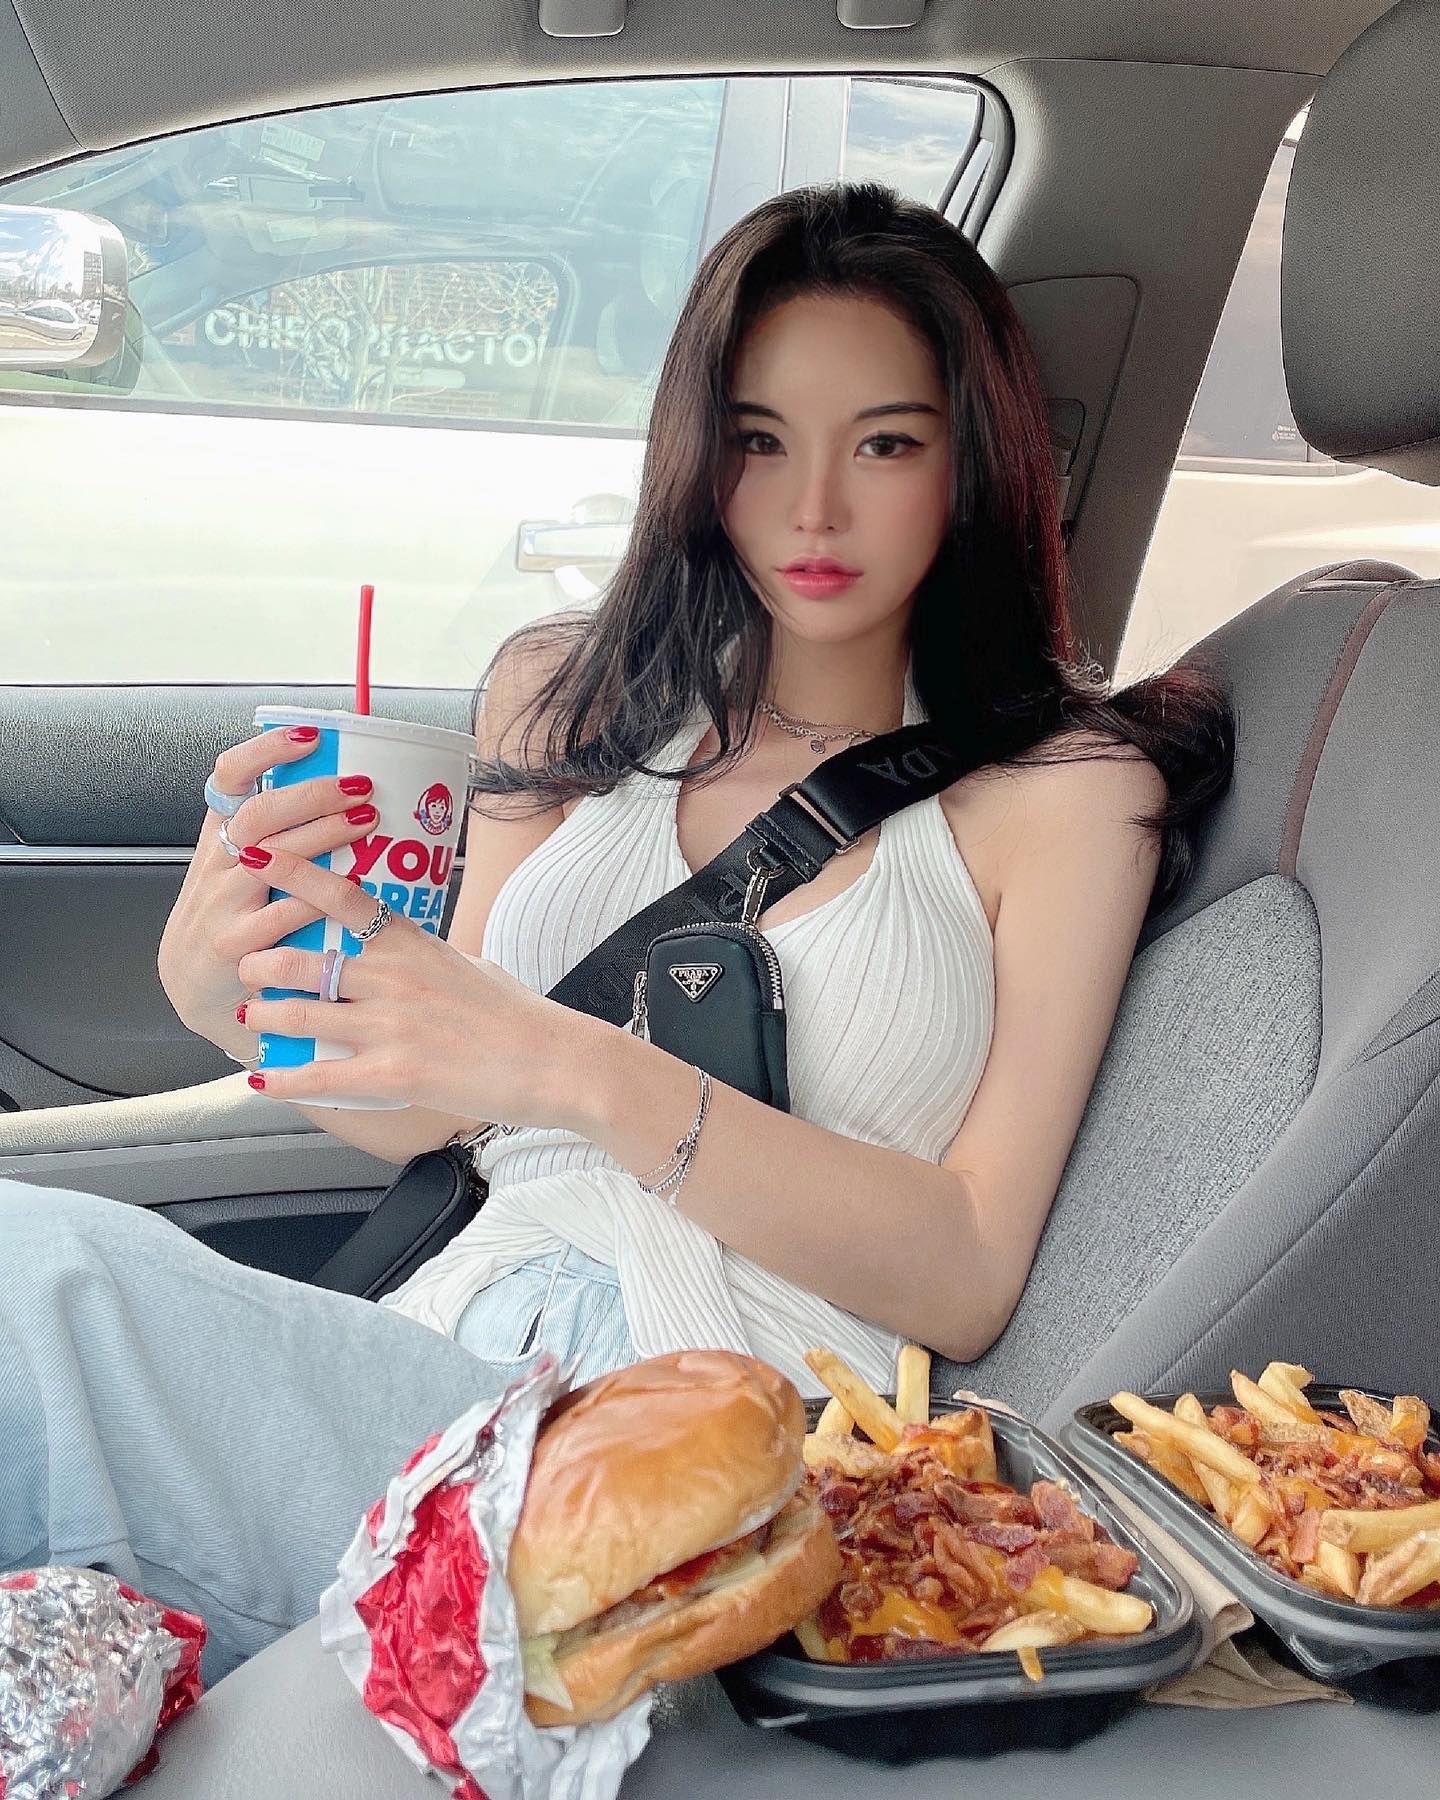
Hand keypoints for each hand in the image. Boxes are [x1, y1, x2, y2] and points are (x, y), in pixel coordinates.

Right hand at [157, 727, 383, 1050]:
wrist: (195, 988)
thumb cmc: (235, 917)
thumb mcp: (242, 866)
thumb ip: (281, 832)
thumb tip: (348, 785)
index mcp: (221, 835)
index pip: (231, 777)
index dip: (266, 751)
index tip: (310, 735)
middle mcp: (218, 864)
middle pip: (259, 815)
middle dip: (313, 795)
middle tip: (361, 786)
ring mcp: (222, 905)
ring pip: (270, 859)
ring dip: (321, 837)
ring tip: (367, 823)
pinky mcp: (234, 946)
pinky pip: (278, 917)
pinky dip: (314, 899)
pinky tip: (349, 888)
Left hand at [230, 843, 587, 1122]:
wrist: (554, 1061)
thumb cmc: (518, 1014)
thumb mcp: (469, 963)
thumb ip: (424, 954)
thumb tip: (400, 947)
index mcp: (413, 944)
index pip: (343, 896)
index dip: (293, 874)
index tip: (256, 857)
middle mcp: (394, 978)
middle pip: (304, 959)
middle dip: (262, 961)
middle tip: (246, 963)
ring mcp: (390, 1026)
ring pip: (301, 1013)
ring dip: (264, 1013)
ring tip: (248, 1012)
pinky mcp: (393, 1074)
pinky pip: (320, 1075)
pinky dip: (283, 1077)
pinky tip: (260, 1078)